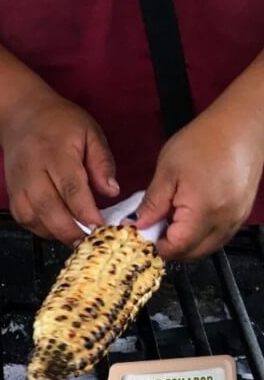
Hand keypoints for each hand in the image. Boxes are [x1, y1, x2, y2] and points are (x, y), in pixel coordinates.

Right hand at [1, 94, 120, 245]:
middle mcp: (32, 170)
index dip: (85, 211)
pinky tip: (57, 230)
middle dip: (70, 230)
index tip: (101, 228)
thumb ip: (102, 162)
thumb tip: (112, 191)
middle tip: (90, 243)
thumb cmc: (60, 124)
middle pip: (48, 207)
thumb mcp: (90, 133)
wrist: (21, 117)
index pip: (70, 187)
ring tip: (76, 240)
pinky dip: (40, 229)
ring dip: (54, 233)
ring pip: (32, 217)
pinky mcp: (11, 193)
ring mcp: (18, 184)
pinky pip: (23, 219)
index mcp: (55, 153)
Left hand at [135, 115, 263, 260]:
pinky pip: (217, 236)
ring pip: (205, 248)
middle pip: (192, 254)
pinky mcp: (241, 214)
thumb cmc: (204, 141)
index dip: (156, 246)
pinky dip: (199, 235)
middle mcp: (224, 221)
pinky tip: (187, 217)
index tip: (141, 236)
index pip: (176, 248)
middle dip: (169, 248)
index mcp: (203, 211)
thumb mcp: (167, 171)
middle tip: (152, 230)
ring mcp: (236, 219)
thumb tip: (138, 225)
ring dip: (184, 243)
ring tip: (168, 220)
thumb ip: (152, 203)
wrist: (241, 125)